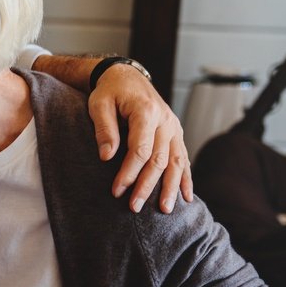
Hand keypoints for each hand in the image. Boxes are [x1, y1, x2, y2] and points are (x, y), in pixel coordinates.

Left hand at [88, 63, 192, 212]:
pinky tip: (186, 197)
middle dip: (147, 186)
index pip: (140, 149)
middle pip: (159, 159)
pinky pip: (183, 158)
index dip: (129, 172)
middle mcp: (165, 120)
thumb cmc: (109, 92)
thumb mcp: (99, 105)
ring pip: (176, 162)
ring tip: (164, 210)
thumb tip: (106, 157)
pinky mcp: (175, 133)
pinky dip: (185, 178)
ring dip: (170, 187)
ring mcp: (173, 127)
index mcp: (146, 111)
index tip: (117, 191)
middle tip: (134, 207)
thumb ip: (104, 129)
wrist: (126, 76)